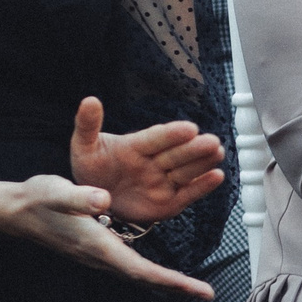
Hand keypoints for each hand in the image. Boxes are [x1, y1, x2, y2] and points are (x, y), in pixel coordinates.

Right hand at [0, 175, 215, 299]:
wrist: (17, 210)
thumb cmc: (37, 199)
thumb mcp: (57, 192)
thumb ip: (79, 197)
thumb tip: (103, 200)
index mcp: (97, 245)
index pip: (141, 270)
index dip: (171, 281)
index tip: (197, 289)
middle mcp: (101, 255)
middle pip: (145, 278)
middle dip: (176, 286)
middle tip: (206, 293)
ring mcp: (99, 255)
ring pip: (139, 273)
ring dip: (165, 280)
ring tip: (192, 286)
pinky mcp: (98, 248)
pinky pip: (130, 264)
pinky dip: (151, 270)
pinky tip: (162, 269)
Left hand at [68, 96, 224, 224]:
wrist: (96, 201)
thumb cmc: (92, 169)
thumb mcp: (84, 147)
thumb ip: (87, 125)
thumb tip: (89, 100)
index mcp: (136, 146)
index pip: (157, 138)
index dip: (172, 135)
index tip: (189, 128)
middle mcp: (155, 161)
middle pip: (177, 154)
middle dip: (194, 148)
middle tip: (211, 141)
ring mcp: (164, 181)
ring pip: (186, 171)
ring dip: (203, 162)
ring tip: (217, 152)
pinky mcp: (171, 201)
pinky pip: (188, 193)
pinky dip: (202, 186)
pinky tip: (216, 176)